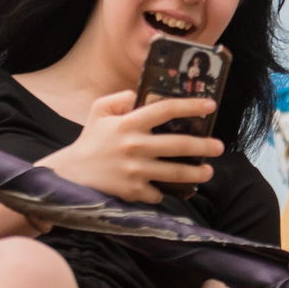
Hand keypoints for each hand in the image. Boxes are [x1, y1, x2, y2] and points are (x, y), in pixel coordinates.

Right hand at [40, 90, 224, 202]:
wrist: (70, 174)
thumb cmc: (90, 141)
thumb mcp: (98, 112)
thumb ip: (119, 98)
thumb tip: (138, 95)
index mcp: (128, 123)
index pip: (165, 110)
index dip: (190, 106)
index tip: (210, 106)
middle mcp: (135, 146)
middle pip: (178, 145)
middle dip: (204, 146)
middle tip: (218, 146)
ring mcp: (135, 170)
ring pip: (175, 173)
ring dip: (196, 173)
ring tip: (208, 171)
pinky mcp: (133, 191)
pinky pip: (158, 193)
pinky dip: (164, 191)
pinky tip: (170, 189)